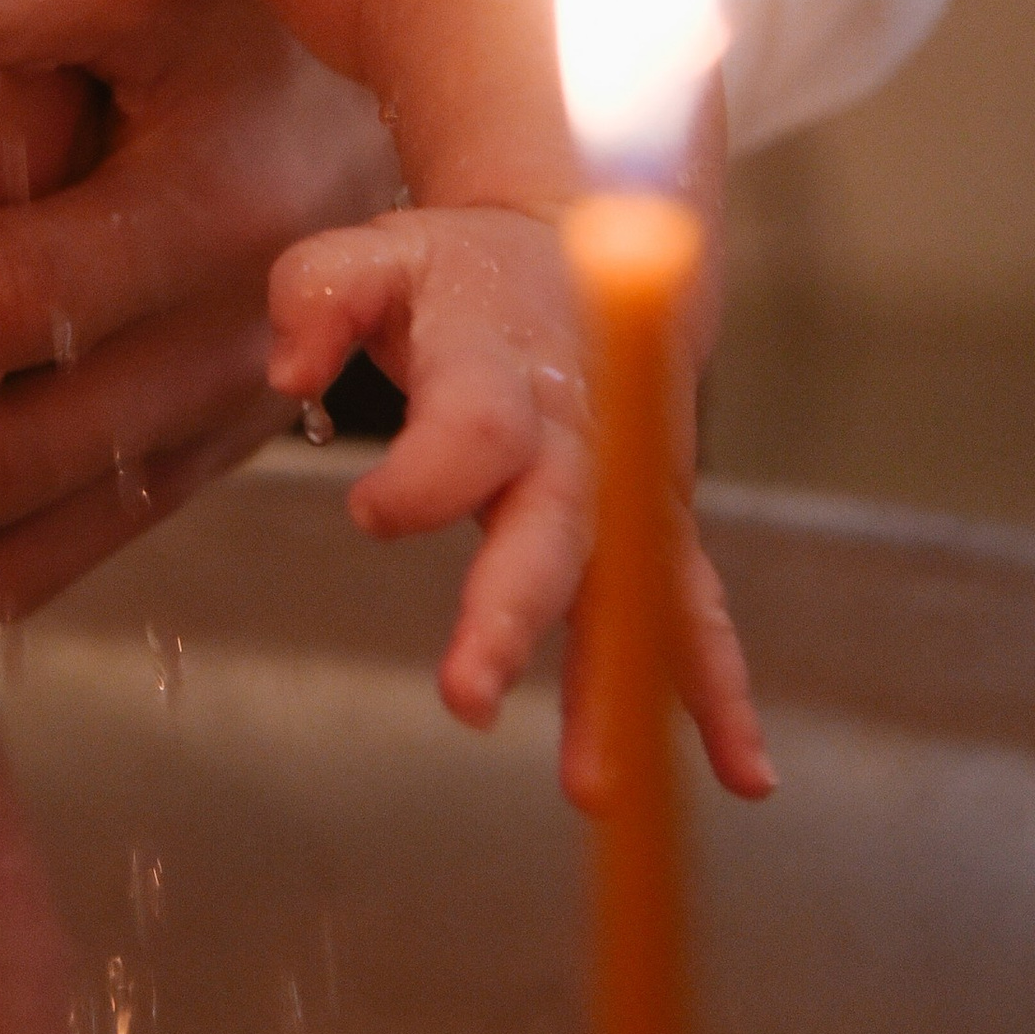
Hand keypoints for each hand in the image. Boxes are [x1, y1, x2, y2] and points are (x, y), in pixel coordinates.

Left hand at [267, 212, 773, 803]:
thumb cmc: (458, 271)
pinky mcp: (655, 524)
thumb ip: (317, 297)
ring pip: (631, 586)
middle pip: (555, 524)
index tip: (369, 507)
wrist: (595, 249)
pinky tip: (744, 777)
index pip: (473, 425)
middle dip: (513, 611)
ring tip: (594, 784)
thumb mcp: (371, 253)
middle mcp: (576, 428)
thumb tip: (290, 373)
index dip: (425, 474)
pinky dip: (717, 689)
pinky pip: (691, 609)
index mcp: (499, 362)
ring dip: (616, 683)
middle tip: (466, 696)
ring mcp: (627, 482)